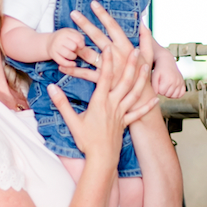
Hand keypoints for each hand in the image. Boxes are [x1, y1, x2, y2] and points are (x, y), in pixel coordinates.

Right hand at [46, 25, 86, 67]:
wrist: (50, 41)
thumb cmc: (64, 37)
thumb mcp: (71, 32)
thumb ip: (79, 36)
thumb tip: (83, 46)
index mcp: (66, 32)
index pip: (77, 39)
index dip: (82, 44)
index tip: (81, 46)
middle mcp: (59, 39)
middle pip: (73, 47)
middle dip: (76, 50)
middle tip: (74, 50)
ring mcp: (55, 47)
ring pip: (68, 55)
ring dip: (73, 56)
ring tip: (72, 54)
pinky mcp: (53, 55)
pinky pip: (62, 62)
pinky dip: (69, 64)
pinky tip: (73, 64)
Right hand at [48, 14, 150, 160]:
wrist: (101, 159)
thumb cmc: (86, 141)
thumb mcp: (71, 121)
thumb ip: (61, 103)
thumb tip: (51, 87)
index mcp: (100, 103)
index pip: (104, 77)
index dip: (107, 61)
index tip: (109, 47)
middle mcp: (113, 105)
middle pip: (124, 81)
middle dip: (129, 64)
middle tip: (134, 50)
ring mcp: (121, 114)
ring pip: (134, 93)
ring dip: (140, 79)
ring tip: (146, 66)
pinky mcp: (125, 123)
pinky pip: (139, 113)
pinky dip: (147, 106)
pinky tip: (155, 99)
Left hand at [152, 54, 186, 97]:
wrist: (167, 61)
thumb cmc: (159, 69)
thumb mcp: (154, 76)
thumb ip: (154, 86)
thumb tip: (156, 95)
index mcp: (168, 80)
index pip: (162, 92)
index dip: (158, 89)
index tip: (158, 83)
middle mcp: (176, 82)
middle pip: (168, 94)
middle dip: (163, 91)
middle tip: (162, 84)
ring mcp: (180, 82)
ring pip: (174, 96)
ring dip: (169, 93)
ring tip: (166, 87)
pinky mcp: (183, 82)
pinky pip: (181, 93)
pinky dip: (177, 94)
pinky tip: (172, 89)